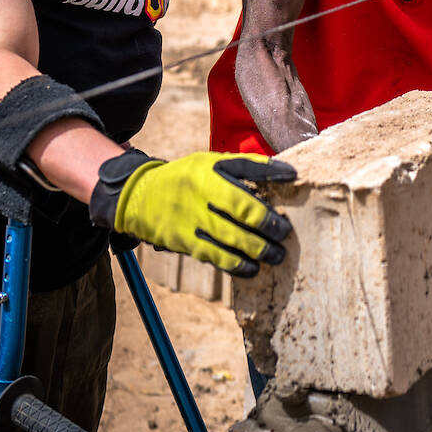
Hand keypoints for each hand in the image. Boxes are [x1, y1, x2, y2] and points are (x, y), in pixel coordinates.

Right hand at [110, 152, 294, 275]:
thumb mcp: (213, 162)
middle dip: (268, 231)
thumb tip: (290, 174)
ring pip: (230, 241)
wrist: (141, 196)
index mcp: (209, 174)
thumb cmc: (188, 177)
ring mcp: (192, 223)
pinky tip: (252, 268)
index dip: (268, 203)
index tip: (288, 210)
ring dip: (257, 251)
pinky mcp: (186, 244)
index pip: (244, 189)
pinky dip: (237, 266)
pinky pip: (216, 258)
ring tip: (277, 256)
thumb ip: (250, 166)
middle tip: (285, 237)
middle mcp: (201, 199)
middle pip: (241, 218)